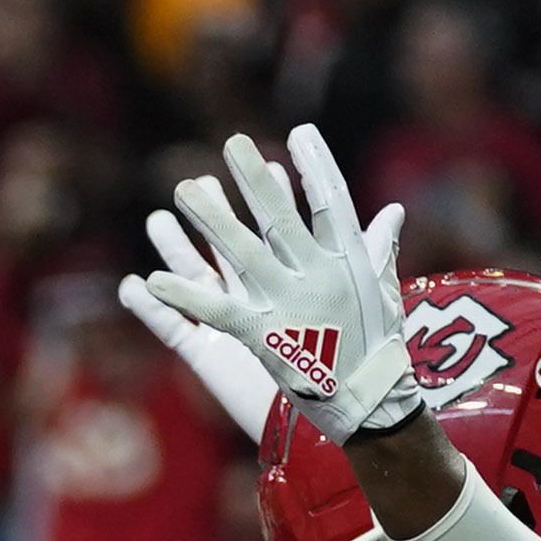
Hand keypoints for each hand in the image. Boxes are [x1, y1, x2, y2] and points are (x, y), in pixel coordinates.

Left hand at [134, 126, 420, 444]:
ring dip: (210, 222)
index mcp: (349, 262)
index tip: (300, 133)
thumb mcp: (382, 292)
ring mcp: (288, 307)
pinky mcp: (261, 339)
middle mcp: (318, 278)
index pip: (333, 204)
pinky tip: (149, 280)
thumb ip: (377, 248)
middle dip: (256, 181)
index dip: (316, 168)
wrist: (372, 407)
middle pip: (281, 220)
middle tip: (233, 143)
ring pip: (242, 255)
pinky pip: (215, 311)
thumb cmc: (377, 348)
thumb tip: (391, 211)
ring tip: (183, 190)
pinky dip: (182, 296)